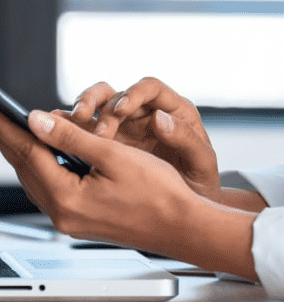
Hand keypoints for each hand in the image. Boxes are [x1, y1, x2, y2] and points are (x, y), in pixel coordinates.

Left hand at [0, 110, 257, 277]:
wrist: (183, 227)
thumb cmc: (159, 194)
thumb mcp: (113, 155)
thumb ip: (71, 137)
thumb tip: (37, 121)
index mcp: (67, 198)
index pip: (28, 154)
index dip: (11, 128)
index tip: (0, 111)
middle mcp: (64, 215)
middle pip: (27, 170)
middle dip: (12, 140)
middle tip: (1, 118)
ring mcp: (72, 222)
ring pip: (38, 181)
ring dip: (27, 154)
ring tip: (16, 132)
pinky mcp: (82, 221)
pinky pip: (52, 190)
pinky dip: (44, 168)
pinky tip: (47, 157)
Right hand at [71, 78, 220, 202]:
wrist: (188, 212)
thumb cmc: (201, 183)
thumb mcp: (202, 163)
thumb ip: (186, 139)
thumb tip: (160, 117)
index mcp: (173, 110)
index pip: (150, 88)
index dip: (134, 93)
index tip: (122, 109)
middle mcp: (146, 114)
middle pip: (117, 93)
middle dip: (98, 101)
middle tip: (86, 118)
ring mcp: (125, 129)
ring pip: (97, 108)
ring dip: (81, 113)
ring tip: (72, 127)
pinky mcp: (109, 145)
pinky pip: (86, 132)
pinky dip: (73, 133)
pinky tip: (63, 142)